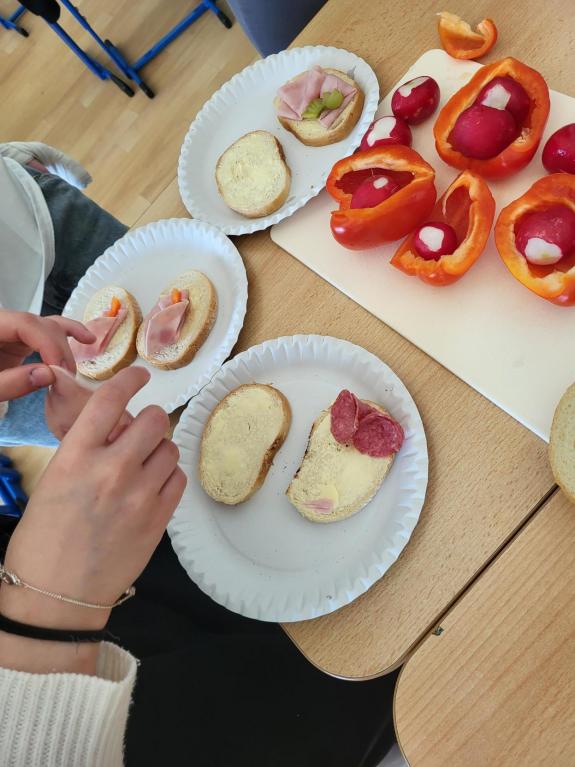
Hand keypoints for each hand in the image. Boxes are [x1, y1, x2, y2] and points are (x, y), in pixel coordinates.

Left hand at [0, 310, 94, 401]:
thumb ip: (9, 383)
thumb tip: (49, 375)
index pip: (26, 324)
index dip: (49, 344)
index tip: (61, 371)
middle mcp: (2, 324)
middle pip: (39, 325)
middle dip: (58, 349)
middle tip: (67, 379)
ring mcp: (10, 333)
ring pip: (45, 326)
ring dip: (67, 341)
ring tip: (80, 359)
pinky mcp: (16, 344)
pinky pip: (43, 334)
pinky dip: (65, 334)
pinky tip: (86, 338)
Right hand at [1, 367, 186, 635]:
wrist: (55, 596)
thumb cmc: (43, 539)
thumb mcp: (54, 481)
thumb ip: (86, 451)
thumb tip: (115, 430)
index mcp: (75, 457)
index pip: (109, 401)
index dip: (129, 380)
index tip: (140, 376)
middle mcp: (111, 470)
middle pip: (152, 420)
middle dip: (149, 420)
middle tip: (142, 431)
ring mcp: (140, 495)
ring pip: (170, 449)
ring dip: (159, 451)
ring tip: (144, 466)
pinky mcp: (159, 519)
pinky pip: (178, 479)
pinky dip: (168, 477)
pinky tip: (153, 486)